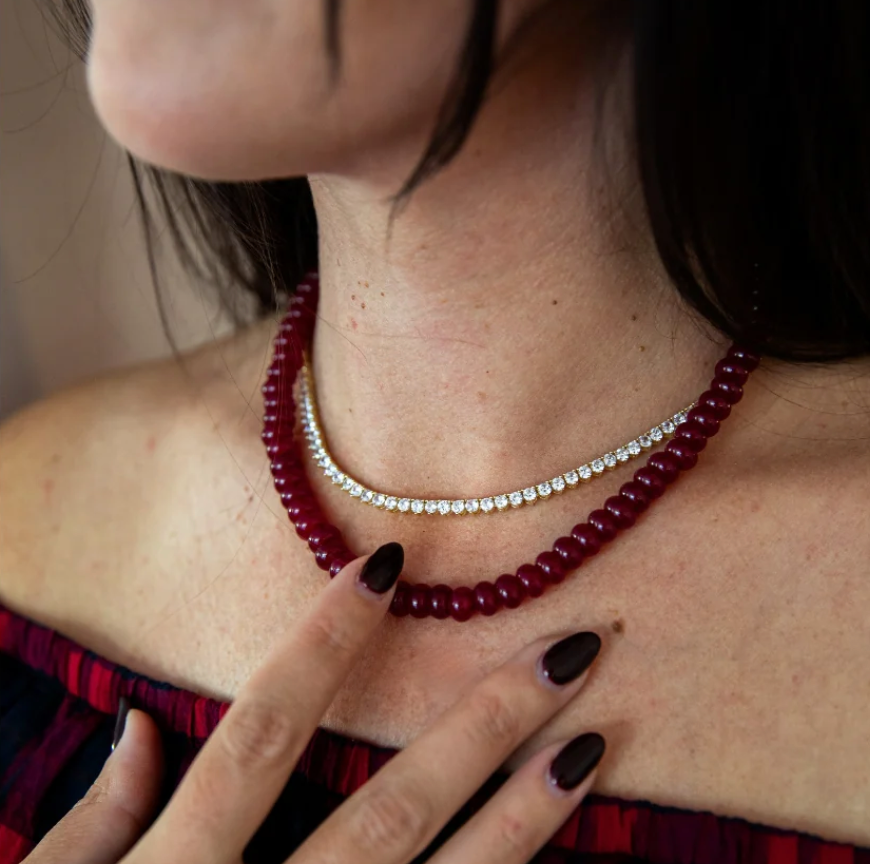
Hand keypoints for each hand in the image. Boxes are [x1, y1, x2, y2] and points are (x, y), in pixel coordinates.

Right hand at [24, 542, 604, 863]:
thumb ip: (90, 826)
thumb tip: (136, 724)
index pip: (263, 733)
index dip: (325, 644)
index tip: (386, 565)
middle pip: (390, 810)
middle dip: (481, 728)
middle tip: (565, 653)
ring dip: (522, 819)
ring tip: (590, 746)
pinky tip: (560, 853)